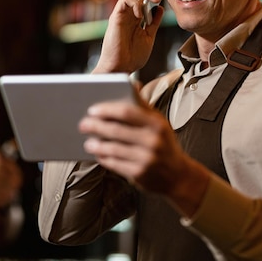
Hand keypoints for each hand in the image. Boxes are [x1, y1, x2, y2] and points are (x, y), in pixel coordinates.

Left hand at [79, 97, 209, 216]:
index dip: (107, 110)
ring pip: (113, 149)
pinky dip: (104, 158)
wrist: (178, 176)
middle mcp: (153, 140)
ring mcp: (146, 158)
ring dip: (97, 145)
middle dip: (96, 126)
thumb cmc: (164, 144)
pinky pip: (115, 164)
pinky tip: (98, 154)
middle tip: (82, 124)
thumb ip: (143, 105)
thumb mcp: (159, 123)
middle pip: (117, 130)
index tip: (92, 109)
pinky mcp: (139, 174)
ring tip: (88, 142)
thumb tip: (133, 84)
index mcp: (157, 124)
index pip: (128, 112)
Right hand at [93, 0, 164, 73]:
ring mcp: (121, 13)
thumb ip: (154, 22)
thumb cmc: (132, 56)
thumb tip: (160, 8)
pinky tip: (142, 13)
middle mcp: (127, 12)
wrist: (121, 68)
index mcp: (135, 16)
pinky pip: (125, 1)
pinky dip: (135, 3)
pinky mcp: (116, 17)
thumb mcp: (149, 37)